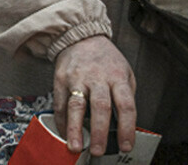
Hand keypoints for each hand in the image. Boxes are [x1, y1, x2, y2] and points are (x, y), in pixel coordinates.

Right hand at [53, 35, 136, 155]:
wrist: (81, 36)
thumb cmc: (105, 59)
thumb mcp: (124, 71)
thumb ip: (125, 95)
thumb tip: (124, 124)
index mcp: (117, 76)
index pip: (126, 105)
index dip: (127, 127)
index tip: (125, 145)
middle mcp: (97, 77)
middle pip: (100, 106)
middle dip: (100, 131)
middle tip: (98, 150)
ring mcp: (77, 78)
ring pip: (76, 105)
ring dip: (76, 128)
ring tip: (76, 147)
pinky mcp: (61, 79)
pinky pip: (60, 103)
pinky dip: (62, 121)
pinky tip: (65, 134)